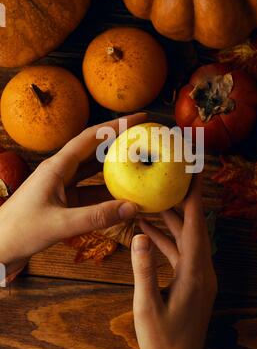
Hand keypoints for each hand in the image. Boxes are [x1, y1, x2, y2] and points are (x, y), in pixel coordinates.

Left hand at [0, 113, 145, 266]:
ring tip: (138, 161)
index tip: (139, 118)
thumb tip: (132, 207)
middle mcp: (61, 170)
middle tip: (144, 136)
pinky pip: (91, 190)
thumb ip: (97, 217)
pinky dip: (107, 191)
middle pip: (95, 149)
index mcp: (57, 166)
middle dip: (119, 140)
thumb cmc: (20, 230)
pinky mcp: (63, 199)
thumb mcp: (60, 224)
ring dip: (115, 165)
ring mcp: (62, 185)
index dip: (116, 125)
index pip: (91, 137)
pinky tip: (123, 194)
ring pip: (94, 169)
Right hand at [131, 174, 216, 348]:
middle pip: (194, 226)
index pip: (197, 225)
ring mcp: (197, 275)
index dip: (195, 196)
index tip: (194, 171)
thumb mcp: (147, 306)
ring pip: (185, 238)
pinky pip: (178, 252)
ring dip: (170, 219)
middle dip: (183, 200)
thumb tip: (138, 236)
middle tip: (172, 176)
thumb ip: (142, 270)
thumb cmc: (162, 340)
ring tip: (153, 197)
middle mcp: (201, 269)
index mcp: (195, 272)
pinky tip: (147, 229)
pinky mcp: (190, 281)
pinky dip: (165, 239)